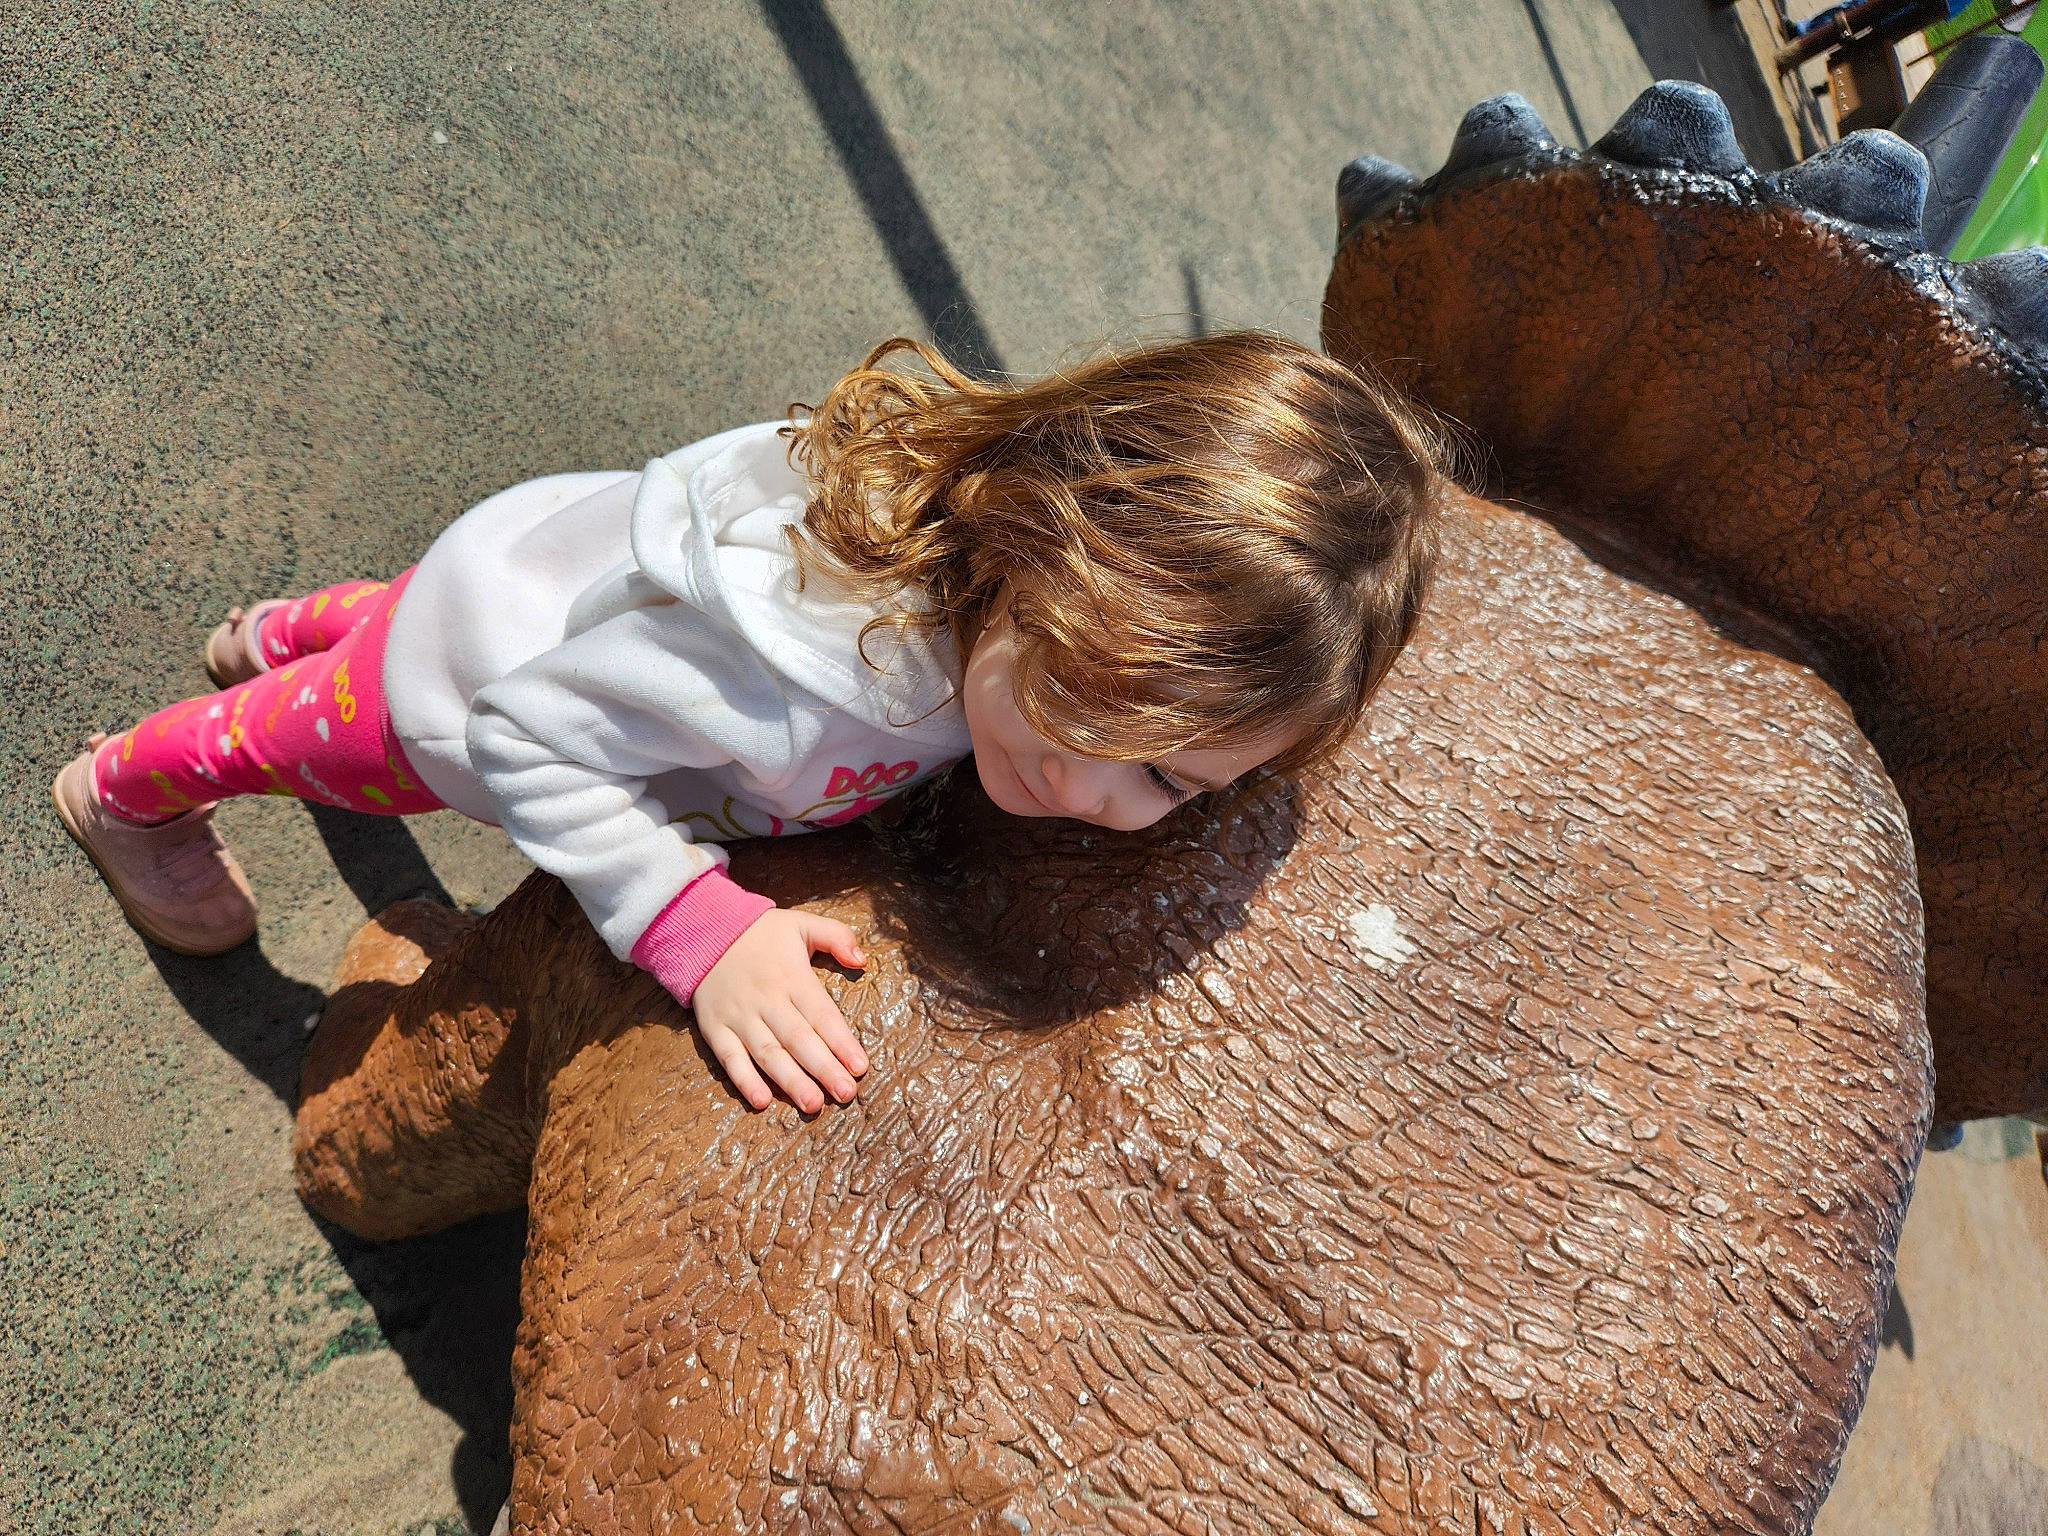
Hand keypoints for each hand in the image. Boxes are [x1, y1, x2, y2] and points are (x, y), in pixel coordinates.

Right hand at [691, 907, 868, 1112]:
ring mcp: (739, 1017)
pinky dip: (743, 1080)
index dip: (841, 1041)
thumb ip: (837, 937)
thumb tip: (863, 960)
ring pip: (768, 1053)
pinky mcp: (715, 1029)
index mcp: (792, 977)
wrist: (703, 930)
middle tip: (845, 1094)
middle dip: (823, 1068)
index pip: (821, 1014)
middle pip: (799, 1039)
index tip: (860, 1066)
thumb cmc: (761, 933)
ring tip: (813, 1104)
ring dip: (790, 1081)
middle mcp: (767, 1000)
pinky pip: (729, 1058)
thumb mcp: (802, 922)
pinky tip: (761, 1101)